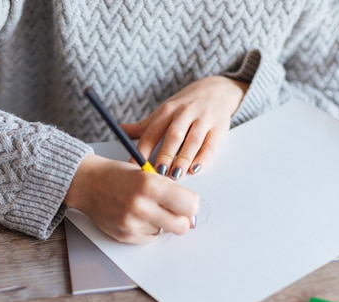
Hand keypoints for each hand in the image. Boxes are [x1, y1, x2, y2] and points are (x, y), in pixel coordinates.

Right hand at [64, 154, 198, 243]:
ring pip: (165, 231)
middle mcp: (141, 206)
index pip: (190, 205)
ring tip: (145, 208)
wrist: (88, 184)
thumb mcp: (148, 174)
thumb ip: (171, 192)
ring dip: (160, 222)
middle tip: (171, 209)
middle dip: (180, 218)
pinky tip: (136, 216)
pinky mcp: (125, 236)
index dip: (190, 204)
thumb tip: (191, 216)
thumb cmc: (119, 176)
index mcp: (151, 185)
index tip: (185, 202)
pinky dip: (147, 228)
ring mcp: (132, 224)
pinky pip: (150, 238)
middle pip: (181, 226)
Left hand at [121, 76, 247, 179]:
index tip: (134, 167)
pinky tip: (195, 168)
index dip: (142, 151)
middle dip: (165, 155)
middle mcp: (185, 113)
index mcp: (167, 110)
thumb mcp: (164, 111)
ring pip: (192, 141)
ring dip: (183, 159)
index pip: (152, 132)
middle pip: (173, 135)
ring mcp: (203, 120)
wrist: (217, 90)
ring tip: (176, 174)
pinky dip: (203, 158)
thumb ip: (143, 126)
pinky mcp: (218, 128)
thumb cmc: (186, 105)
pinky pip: (210, 145)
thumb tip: (119, 130)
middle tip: (158, 173)